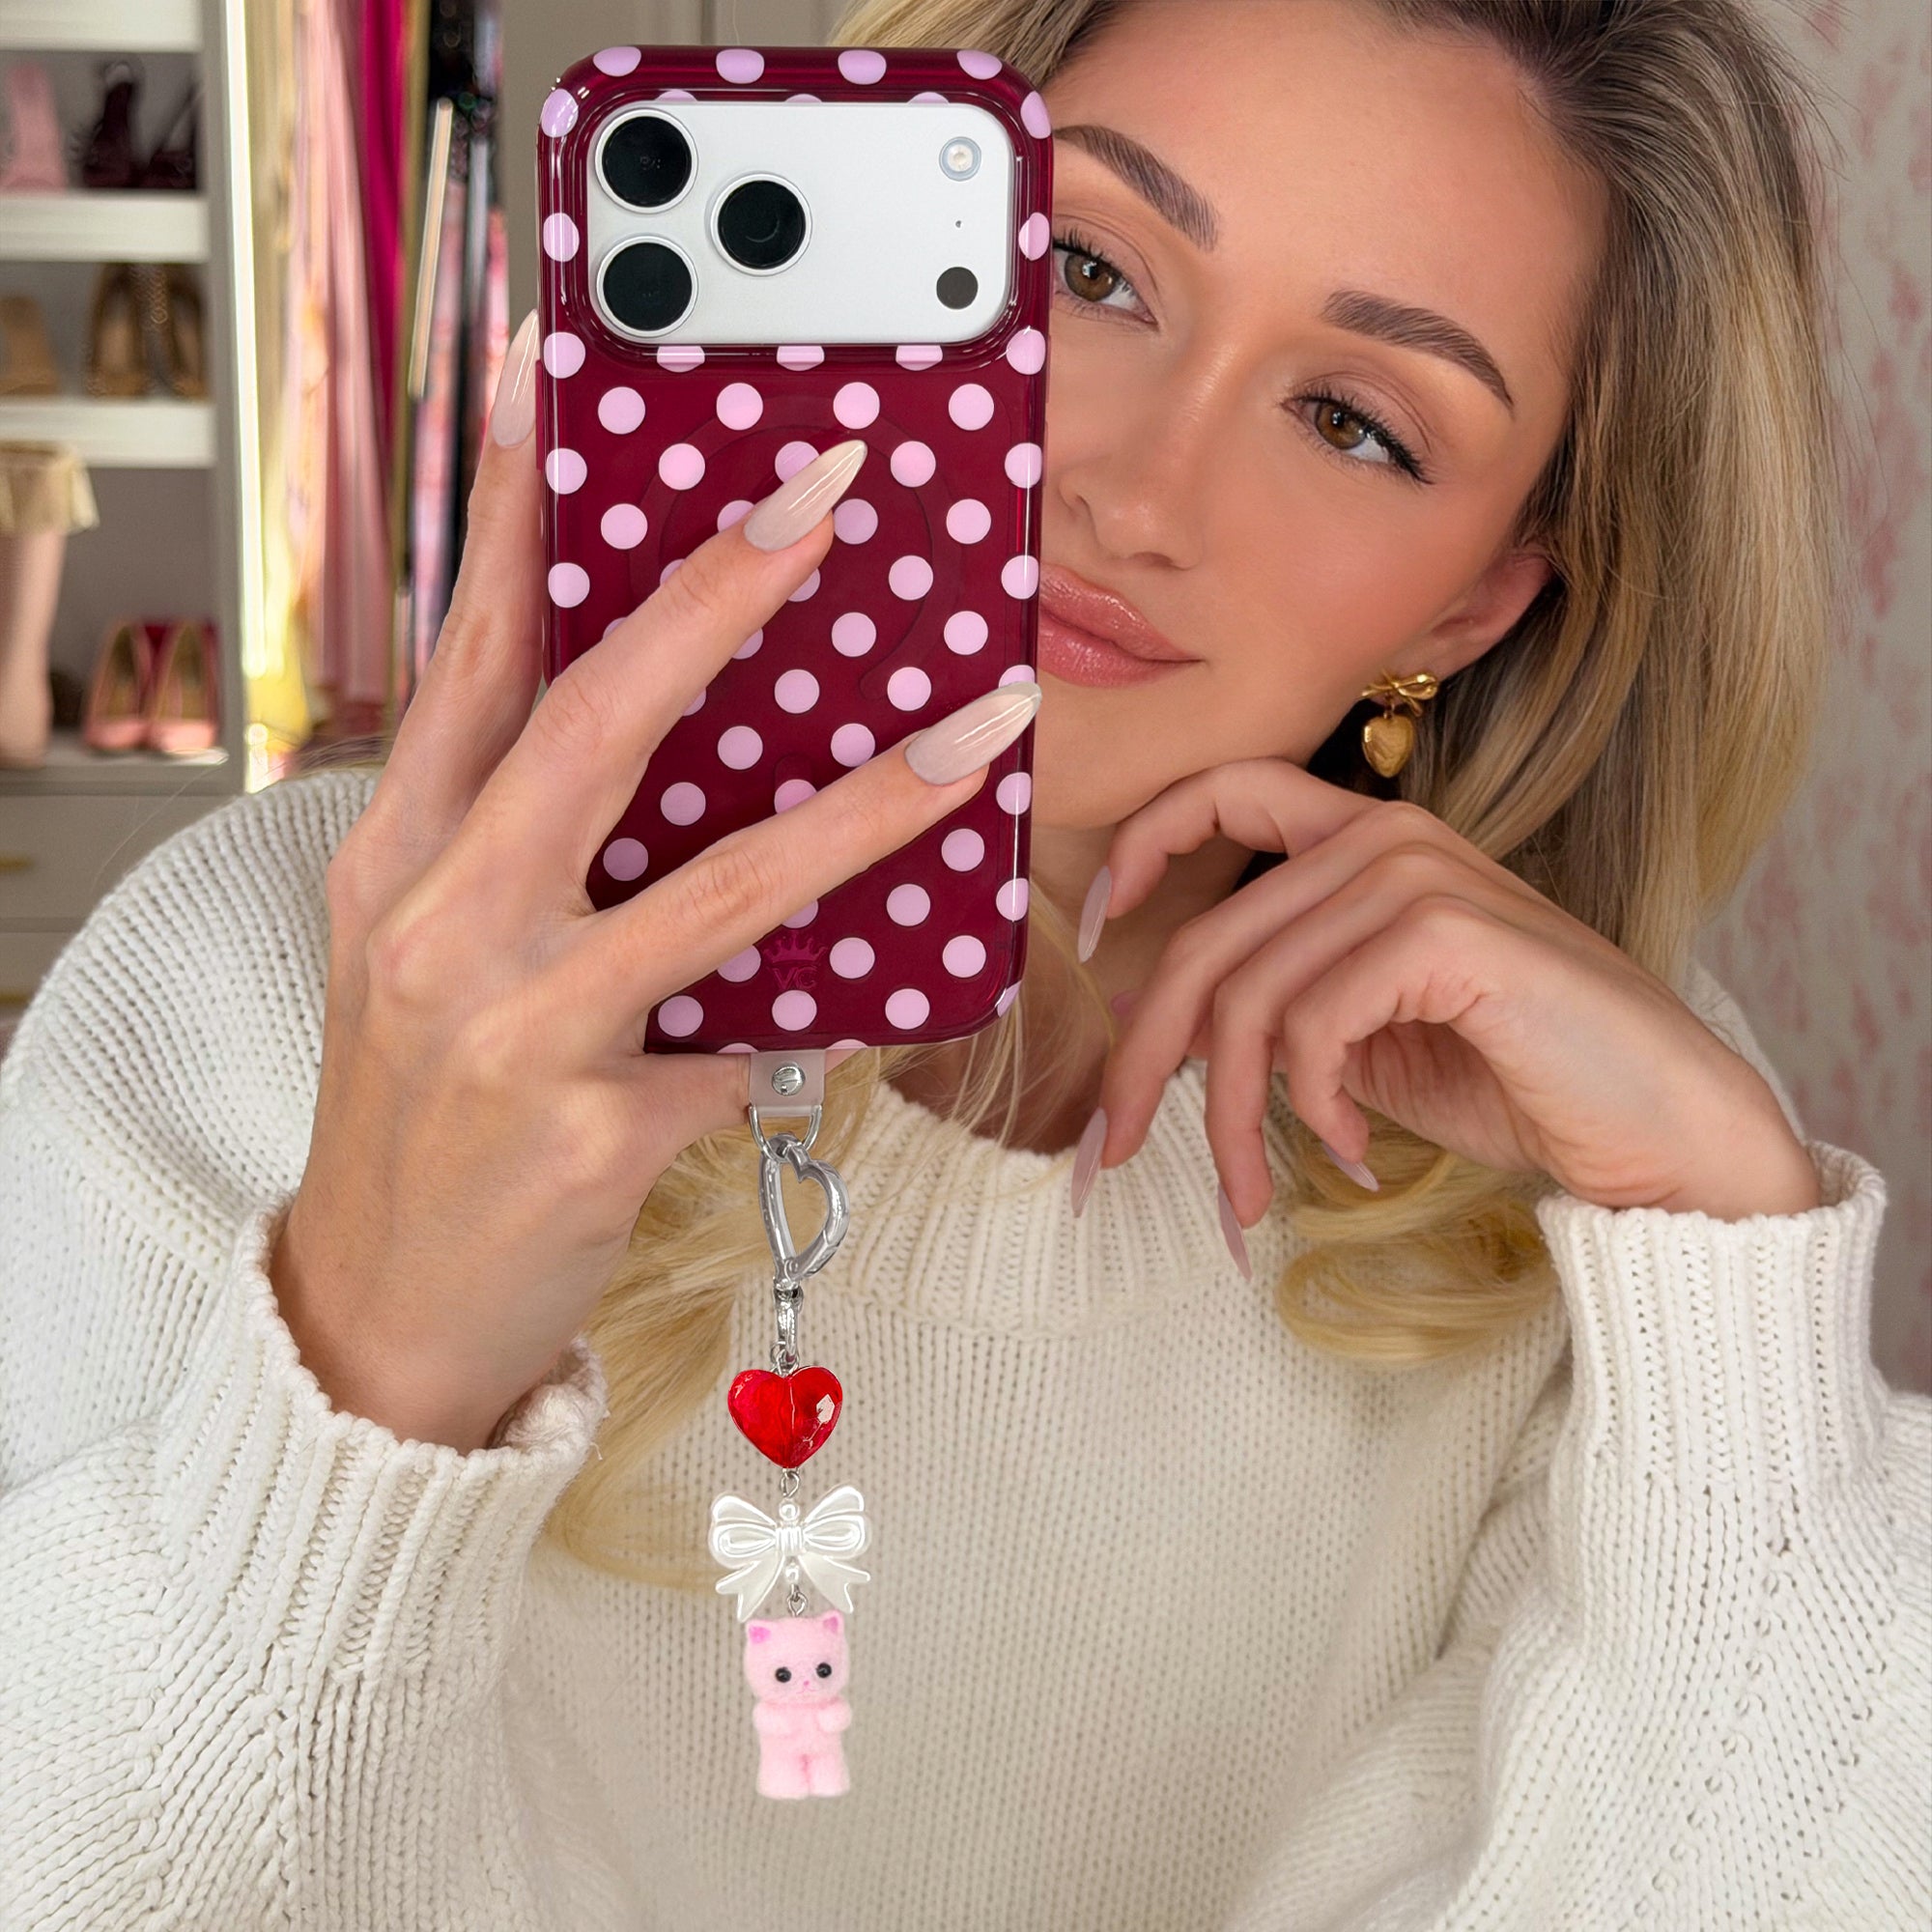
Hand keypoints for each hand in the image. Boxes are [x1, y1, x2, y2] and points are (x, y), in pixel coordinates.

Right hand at [271, 320, 1041, 1451]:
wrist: (378, 1310)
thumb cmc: (422, 1113)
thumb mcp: (433, 956)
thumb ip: (528, 850)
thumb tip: (688, 767)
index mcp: (401, 856)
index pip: (467, 654)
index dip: (515, 514)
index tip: (551, 379)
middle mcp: (445, 921)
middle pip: (594, 720)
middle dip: (721, 594)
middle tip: (827, 495)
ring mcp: (514, 1027)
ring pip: (720, 885)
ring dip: (870, 804)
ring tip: (983, 725)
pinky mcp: (590, 1129)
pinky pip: (749, 1053)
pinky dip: (801, 1036)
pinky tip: (827, 1034)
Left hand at [1087, 759, 1819, 1231]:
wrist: (1657, 1126)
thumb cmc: (1514, 1078)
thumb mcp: (1363, 1037)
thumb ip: (1277, 1005)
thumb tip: (1155, 1023)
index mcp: (1367, 840)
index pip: (1228, 788)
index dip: (1146, 844)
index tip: (1101, 931)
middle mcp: (1387, 838)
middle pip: (1210, 941)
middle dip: (1145, 1060)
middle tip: (1113, 1149)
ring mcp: (1419, 877)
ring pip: (1251, 999)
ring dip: (1233, 1119)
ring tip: (1245, 1198)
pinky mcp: (1446, 934)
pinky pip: (1313, 1026)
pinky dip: (1315, 1108)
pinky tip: (1353, 1152)